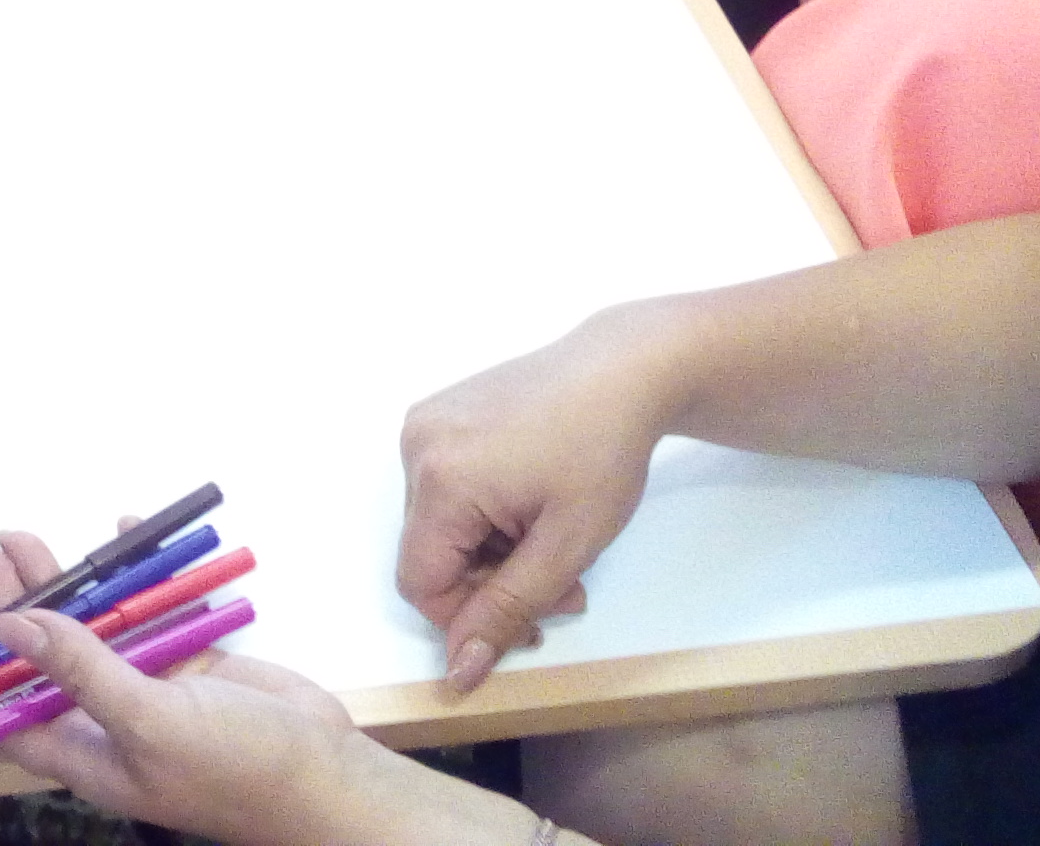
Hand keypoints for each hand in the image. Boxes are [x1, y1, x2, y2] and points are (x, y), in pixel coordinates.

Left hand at [0, 529, 393, 845]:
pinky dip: (135, 573)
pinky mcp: (192, 661)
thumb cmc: (234, 770)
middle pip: (43, 656)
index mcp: (85, 752)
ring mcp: (151, 687)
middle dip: (12, 604)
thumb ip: (79, 669)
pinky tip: (120, 533)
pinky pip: (150, 609)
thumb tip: (9, 628)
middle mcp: (108, 720)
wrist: (326, 774)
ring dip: (64, 583)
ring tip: (26, 536)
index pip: (6, 712)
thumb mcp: (147, 722)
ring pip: (92, 625)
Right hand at [398, 311, 676, 692]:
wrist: (623, 368)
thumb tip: (458, 672)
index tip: (534, 617)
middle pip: (432, 553)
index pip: (421, 583)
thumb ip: (507, 611)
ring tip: (551, 538)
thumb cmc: (603, 454)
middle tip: (563, 583)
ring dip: (492, 549)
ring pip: (440, 524)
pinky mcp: (441, 412)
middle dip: (493, 582)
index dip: (470, 616)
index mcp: (439, 478)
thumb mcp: (566, 546)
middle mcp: (416, 445)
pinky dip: (483, 511)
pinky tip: (530, 498)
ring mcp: (425, 422)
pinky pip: (445, 487)